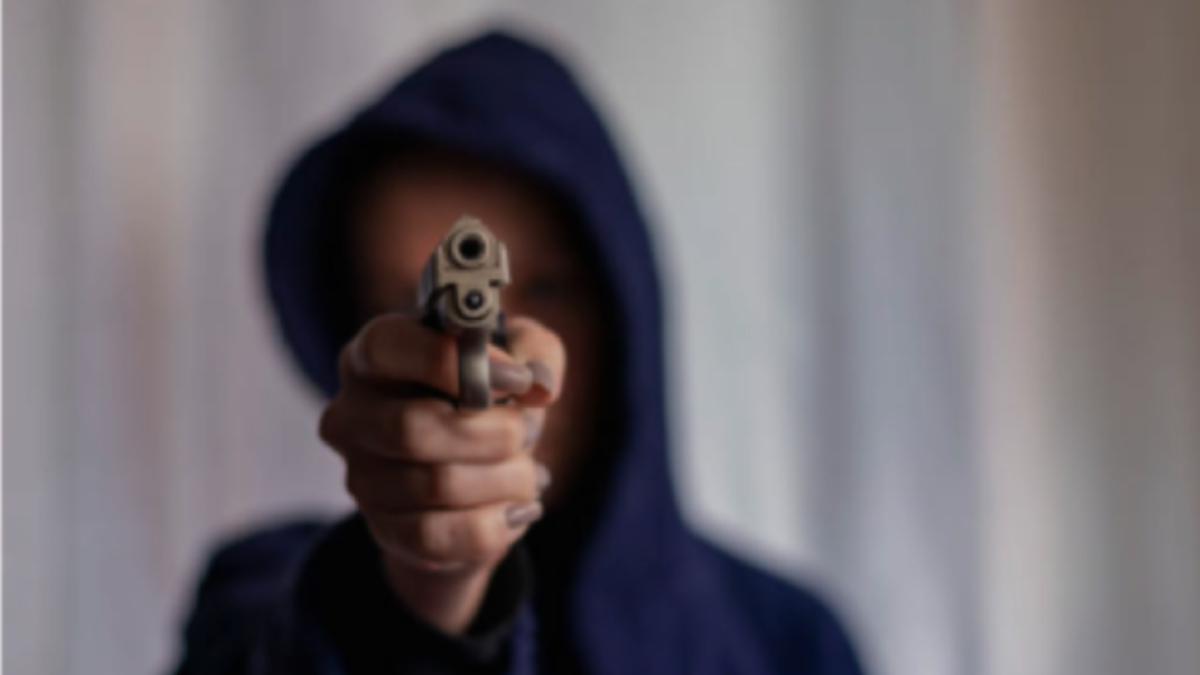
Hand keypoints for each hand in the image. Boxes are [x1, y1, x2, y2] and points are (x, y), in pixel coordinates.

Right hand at [318, 314, 564, 632]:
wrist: (484, 481)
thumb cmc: (496, 402)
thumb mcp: (522, 359)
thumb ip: (537, 353)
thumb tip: (539, 386)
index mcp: (374, 358)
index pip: (385, 347)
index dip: (448, 361)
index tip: (515, 378)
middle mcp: (352, 415)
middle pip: (410, 428)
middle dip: (492, 433)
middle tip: (525, 433)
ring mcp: (361, 477)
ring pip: (435, 484)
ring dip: (505, 479)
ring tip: (528, 473)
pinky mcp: (383, 529)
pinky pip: (436, 536)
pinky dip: (492, 525)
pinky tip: (515, 510)